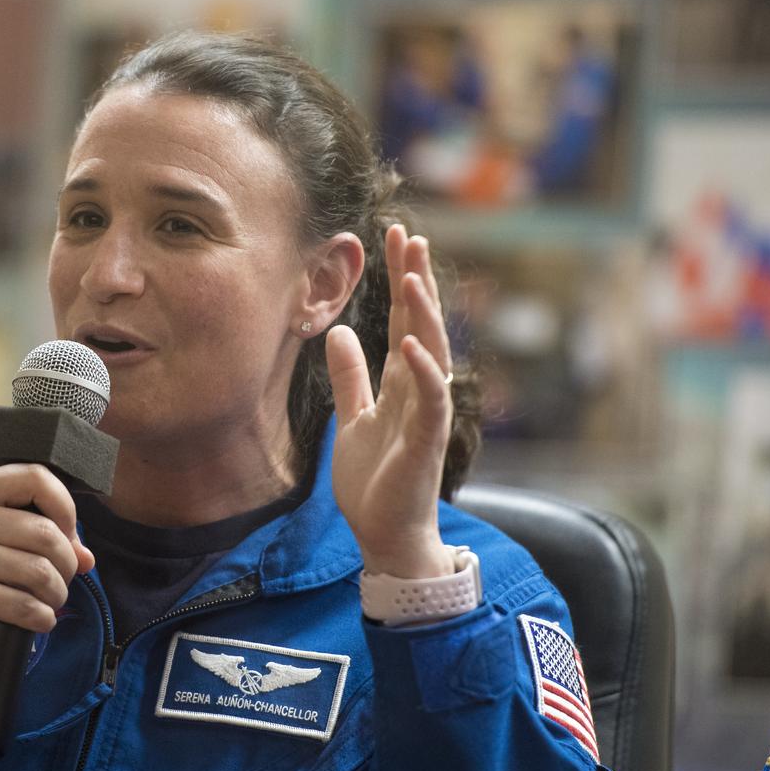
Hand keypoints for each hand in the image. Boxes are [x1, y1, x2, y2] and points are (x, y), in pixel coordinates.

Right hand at [0, 464, 94, 712]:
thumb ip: (35, 538)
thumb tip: (87, 557)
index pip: (37, 477)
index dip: (66, 508)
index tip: (68, 536)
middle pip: (47, 532)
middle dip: (66, 565)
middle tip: (58, 583)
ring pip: (42, 571)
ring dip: (56, 595)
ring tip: (46, 603)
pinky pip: (26, 604)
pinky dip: (41, 619)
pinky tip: (36, 622)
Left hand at [327, 224, 454, 578]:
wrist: (386, 535)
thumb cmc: (375, 481)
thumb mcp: (352, 419)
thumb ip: (350, 377)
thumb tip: (339, 332)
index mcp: (401, 383)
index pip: (403, 320)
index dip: (400, 280)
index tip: (394, 238)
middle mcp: (419, 391)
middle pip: (420, 324)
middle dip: (415, 280)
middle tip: (410, 236)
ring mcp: (426, 414)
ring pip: (430, 353)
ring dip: (422, 314)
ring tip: (411, 275)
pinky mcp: (426, 442)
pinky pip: (430, 400)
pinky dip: (422, 371)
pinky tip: (410, 344)